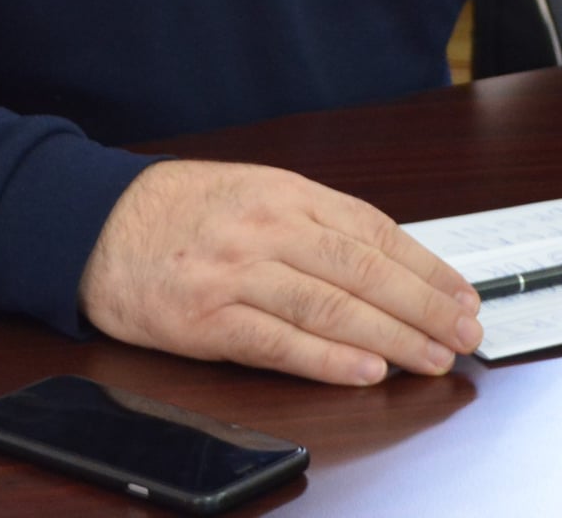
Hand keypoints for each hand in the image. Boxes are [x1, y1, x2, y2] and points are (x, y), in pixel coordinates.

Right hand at [79, 160, 482, 384]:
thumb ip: (317, 222)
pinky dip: (327, 359)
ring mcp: (238, 273)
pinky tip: (366, 370)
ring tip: (431, 358)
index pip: (375, 231)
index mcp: (288, 192)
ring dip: (391, 337)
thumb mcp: (258, 191)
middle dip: (424, 306)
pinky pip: (278, 342)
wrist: (98, 224)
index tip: (462, 295)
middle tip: (464, 334)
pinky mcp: (207, 318)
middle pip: (365, 270)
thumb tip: (387, 261)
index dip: (426, 267)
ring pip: (332, 306)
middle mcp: (269, 228)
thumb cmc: (184, 210)